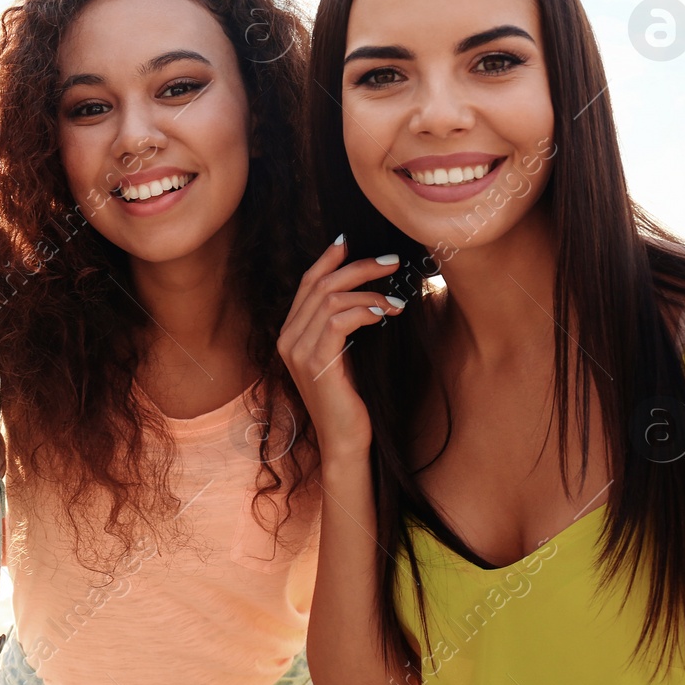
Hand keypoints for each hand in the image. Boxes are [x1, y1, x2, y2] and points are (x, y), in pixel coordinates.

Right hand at [277, 236, 404, 457]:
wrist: (346, 441)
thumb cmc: (351, 399)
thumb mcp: (345, 354)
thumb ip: (343, 325)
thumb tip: (365, 290)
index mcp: (290, 334)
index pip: (306, 283)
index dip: (328, 259)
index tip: (351, 242)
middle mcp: (287, 339)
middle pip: (320, 284)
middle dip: (359, 267)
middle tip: (392, 262)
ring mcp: (298, 351)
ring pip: (330, 298)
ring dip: (369, 292)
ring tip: (397, 301)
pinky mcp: (316, 363)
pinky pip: (338, 320)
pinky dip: (363, 310)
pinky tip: (384, 314)